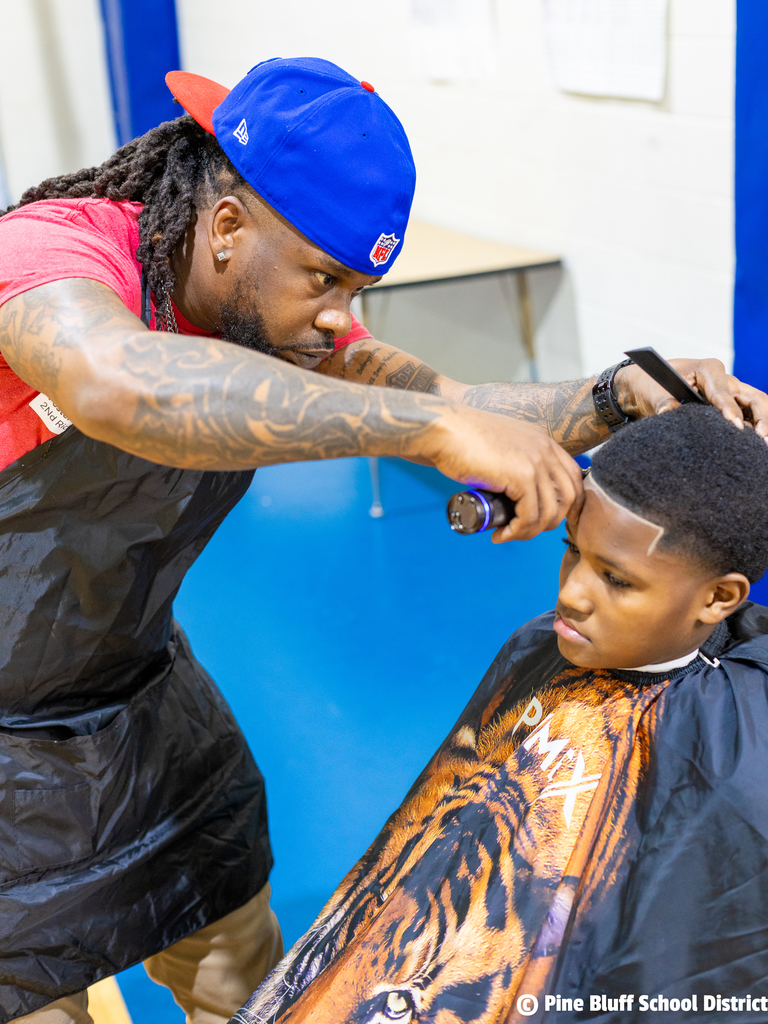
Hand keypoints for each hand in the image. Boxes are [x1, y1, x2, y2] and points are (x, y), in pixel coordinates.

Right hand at [419, 404, 583, 541]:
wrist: (443, 429)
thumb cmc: (461, 438)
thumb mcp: (501, 445)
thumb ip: (514, 460)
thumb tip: (515, 490)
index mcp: (543, 441)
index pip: (573, 477)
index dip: (568, 503)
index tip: (551, 519)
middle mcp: (545, 450)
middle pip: (568, 496)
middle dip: (551, 522)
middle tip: (525, 530)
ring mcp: (535, 462)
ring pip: (549, 511)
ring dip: (529, 531)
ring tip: (507, 534)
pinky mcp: (521, 476)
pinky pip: (530, 515)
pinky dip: (517, 531)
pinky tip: (502, 533)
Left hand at [615, 358, 767, 439]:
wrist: (651, 384)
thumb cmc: (654, 384)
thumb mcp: (654, 393)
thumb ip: (664, 403)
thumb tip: (666, 413)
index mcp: (708, 369)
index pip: (725, 392)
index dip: (730, 410)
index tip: (735, 427)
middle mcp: (725, 379)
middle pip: (754, 398)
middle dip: (761, 418)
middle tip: (761, 440)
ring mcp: (731, 391)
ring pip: (758, 405)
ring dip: (763, 423)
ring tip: (764, 444)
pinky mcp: (731, 404)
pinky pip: (750, 414)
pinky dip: (755, 426)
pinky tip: (756, 444)